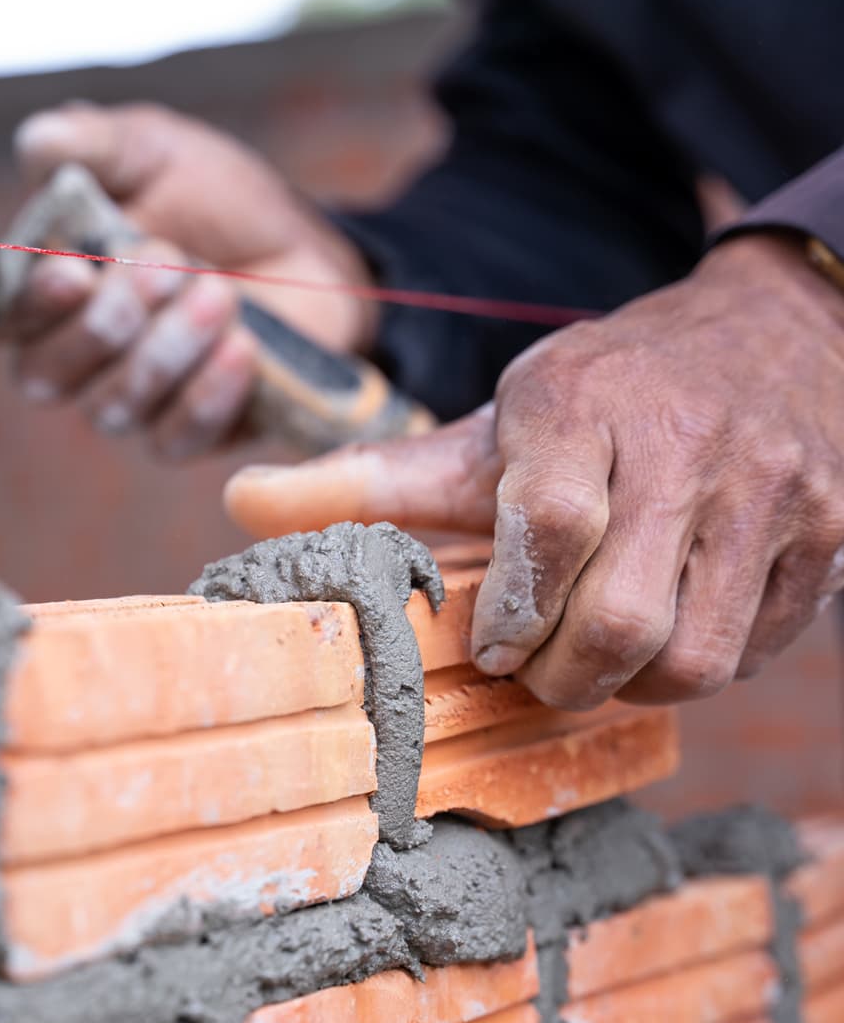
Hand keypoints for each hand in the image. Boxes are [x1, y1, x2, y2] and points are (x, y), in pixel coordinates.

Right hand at [0, 102, 375, 458]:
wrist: (305, 245)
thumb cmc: (215, 198)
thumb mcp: (155, 151)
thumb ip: (93, 145)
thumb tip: (38, 143)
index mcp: (51, 290)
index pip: (6, 318)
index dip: (30, 305)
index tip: (74, 271)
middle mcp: (79, 357)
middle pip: (46, 375)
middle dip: (105, 323)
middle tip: (168, 266)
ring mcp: (133, 401)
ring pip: (112, 408)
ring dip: (165, 350)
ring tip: (221, 292)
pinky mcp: (189, 432)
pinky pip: (175, 439)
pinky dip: (206, 395)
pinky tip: (242, 347)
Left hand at [225, 234, 843, 708]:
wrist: (773, 338)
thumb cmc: (607, 396)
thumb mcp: (494, 422)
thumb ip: (373, 475)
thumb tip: (237, 499)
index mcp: (580, 405)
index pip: (548, 523)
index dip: (510, 609)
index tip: (488, 644)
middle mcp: (684, 446)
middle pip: (621, 616)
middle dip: (560, 674)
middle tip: (533, 668)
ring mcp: (771, 495)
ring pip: (694, 655)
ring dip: (628, 683)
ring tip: (594, 658)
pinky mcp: (827, 539)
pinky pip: (755, 651)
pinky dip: (696, 667)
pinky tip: (664, 635)